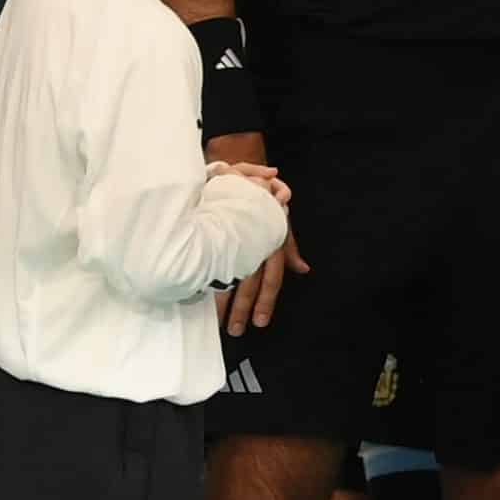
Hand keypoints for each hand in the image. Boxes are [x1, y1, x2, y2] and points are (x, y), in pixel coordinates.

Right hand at [210, 130, 306, 332]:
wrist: (237, 169)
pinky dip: (201, 274)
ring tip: (216, 321)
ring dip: (222, 300)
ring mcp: (232, 235)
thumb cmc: (260, 198)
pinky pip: (208, 255)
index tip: (260, 323)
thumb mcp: (278, 221)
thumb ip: (288, 248)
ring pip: (228, 273)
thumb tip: (304, 270)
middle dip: (241, 308)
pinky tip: (195, 293)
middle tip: (236, 330)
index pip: (271, 277)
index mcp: (269, 241)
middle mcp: (253, 240)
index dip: (266, 301)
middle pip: (248, 281)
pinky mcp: (214, 229)